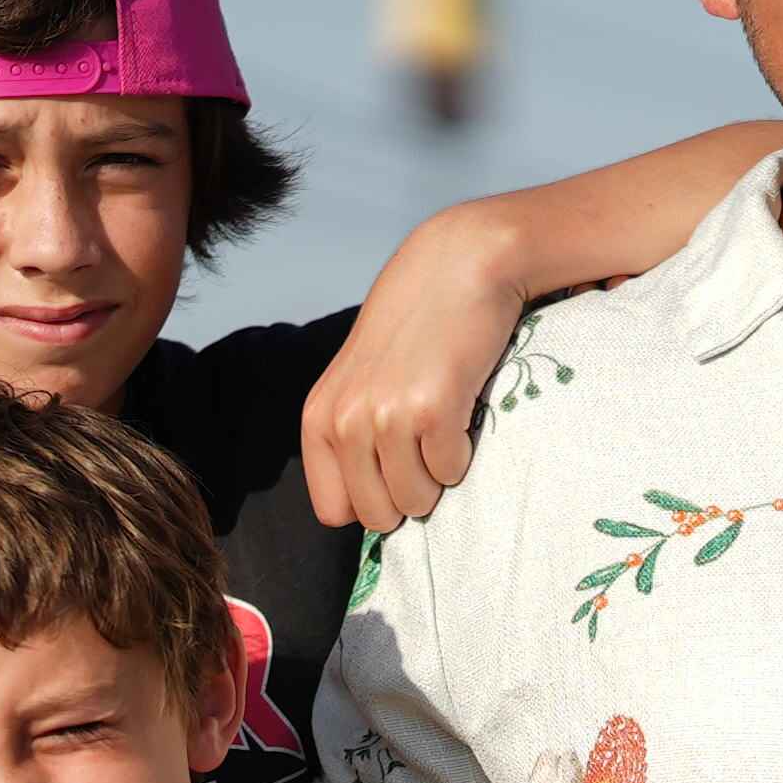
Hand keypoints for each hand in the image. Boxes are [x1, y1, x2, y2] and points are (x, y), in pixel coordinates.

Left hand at [309, 215, 538, 532]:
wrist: (457, 266)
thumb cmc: (413, 325)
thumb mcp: (358, 378)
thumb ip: (351, 434)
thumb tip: (371, 508)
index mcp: (319, 418)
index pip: (334, 510)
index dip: (372, 499)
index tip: (394, 470)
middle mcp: (344, 421)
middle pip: (379, 516)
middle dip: (409, 494)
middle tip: (425, 447)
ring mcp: (385, 417)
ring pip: (417, 500)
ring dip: (439, 474)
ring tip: (443, 425)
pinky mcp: (431, 410)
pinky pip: (452, 472)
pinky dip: (464, 451)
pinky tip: (461, 409)